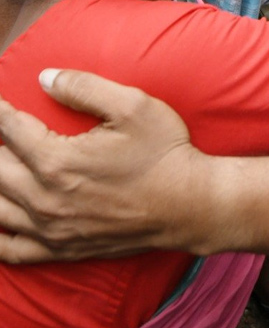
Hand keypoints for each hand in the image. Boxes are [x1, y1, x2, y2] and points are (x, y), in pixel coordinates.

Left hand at [0, 70, 211, 261]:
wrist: (190, 205)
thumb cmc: (165, 153)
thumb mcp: (134, 106)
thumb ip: (85, 87)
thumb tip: (45, 78)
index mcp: (57, 161)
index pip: (10, 129)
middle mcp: (44, 198)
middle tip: (3, 134)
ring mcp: (51, 228)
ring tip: (2, 166)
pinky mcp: (62, 249)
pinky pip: (10, 249)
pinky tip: (2, 214)